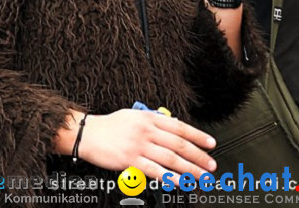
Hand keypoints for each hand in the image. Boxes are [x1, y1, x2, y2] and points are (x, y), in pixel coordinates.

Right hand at [78, 110, 216, 182]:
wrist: (87, 134)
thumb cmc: (108, 126)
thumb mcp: (132, 115)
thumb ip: (152, 120)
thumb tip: (171, 126)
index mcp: (148, 118)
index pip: (179, 127)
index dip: (198, 136)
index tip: (210, 144)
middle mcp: (146, 131)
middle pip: (179, 144)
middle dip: (199, 156)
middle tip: (211, 164)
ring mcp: (139, 146)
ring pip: (171, 158)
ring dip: (190, 169)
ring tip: (201, 176)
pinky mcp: (131, 160)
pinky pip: (155, 170)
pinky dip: (170, 177)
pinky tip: (180, 182)